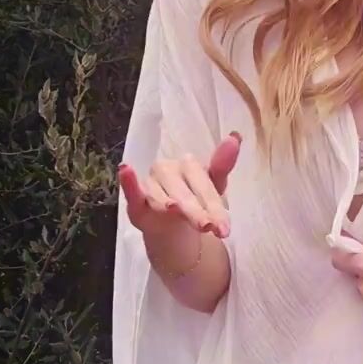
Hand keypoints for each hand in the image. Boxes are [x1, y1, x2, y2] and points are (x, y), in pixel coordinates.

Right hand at [119, 132, 240, 240]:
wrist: (171, 226)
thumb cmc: (195, 202)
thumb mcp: (213, 190)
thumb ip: (222, 166)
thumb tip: (236, 135)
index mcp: (190, 165)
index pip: (204, 188)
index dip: (215, 208)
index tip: (224, 228)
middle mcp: (169, 170)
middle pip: (184, 194)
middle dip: (196, 212)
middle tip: (208, 227)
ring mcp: (151, 183)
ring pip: (162, 197)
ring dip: (168, 204)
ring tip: (175, 210)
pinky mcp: (135, 199)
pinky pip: (132, 190)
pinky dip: (129, 181)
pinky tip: (126, 170)